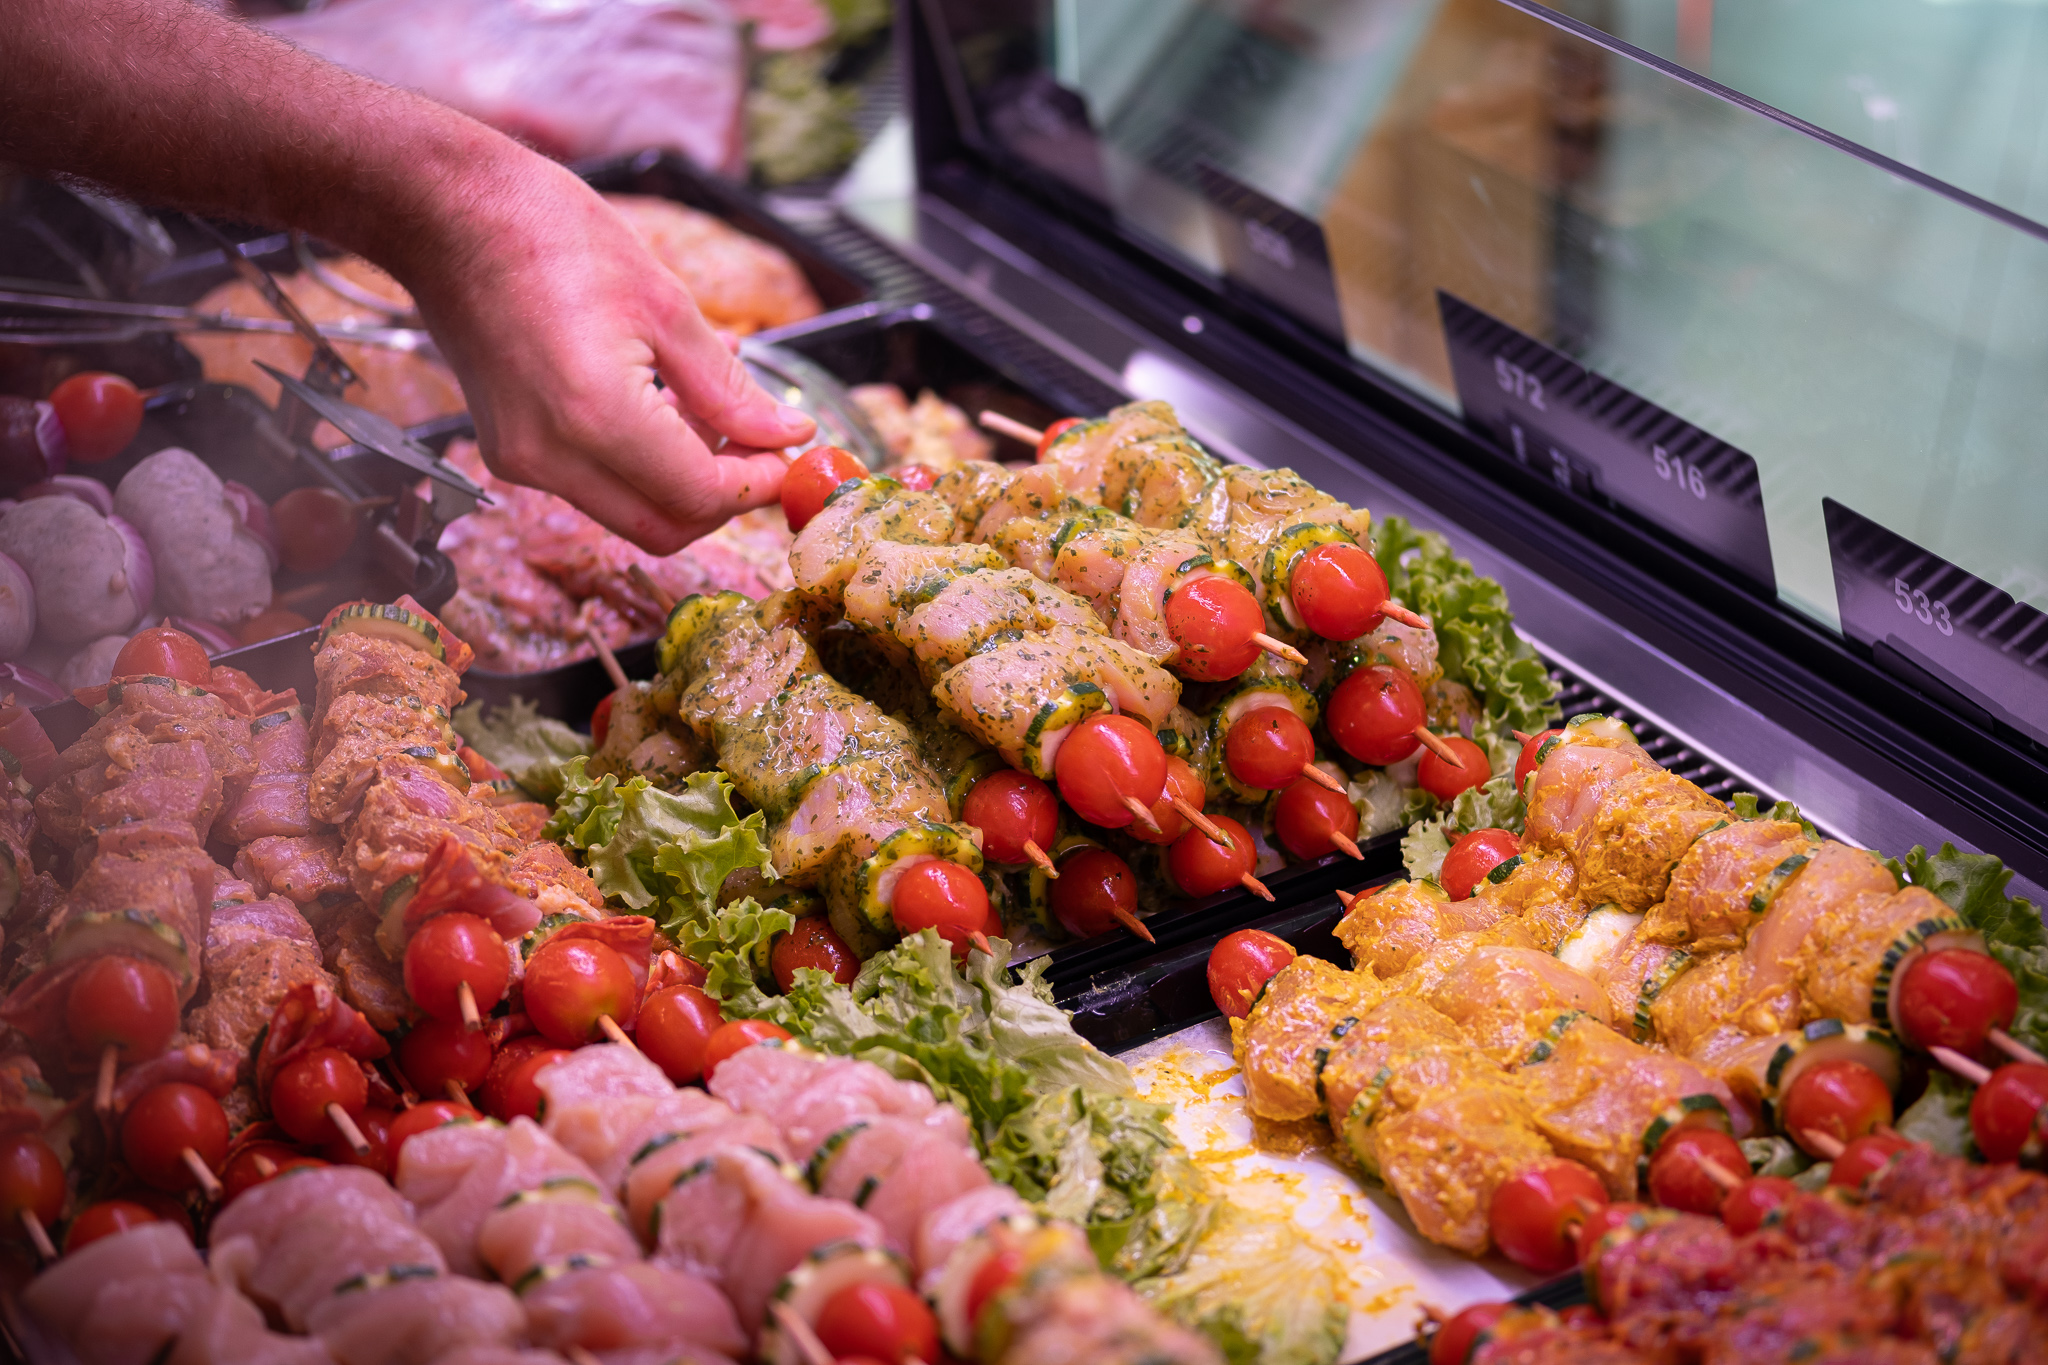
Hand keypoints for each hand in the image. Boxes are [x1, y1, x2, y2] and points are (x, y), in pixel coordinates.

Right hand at [398, 149, 815, 552]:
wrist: (446, 213)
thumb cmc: (547, 234)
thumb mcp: (665, 304)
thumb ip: (729, 387)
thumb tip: (784, 432)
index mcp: (595, 415)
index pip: (699, 494)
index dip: (754, 484)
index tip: (785, 453)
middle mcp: (551, 456)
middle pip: (664, 528)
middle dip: (722, 499)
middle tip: (759, 448)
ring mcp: (523, 460)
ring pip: (630, 513)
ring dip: (682, 480)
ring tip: (709, 412)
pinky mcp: (510, 452)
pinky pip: (593, 486)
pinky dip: (641, 465)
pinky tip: (661, 407)